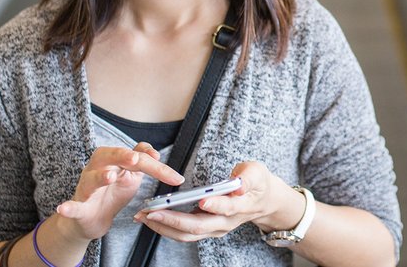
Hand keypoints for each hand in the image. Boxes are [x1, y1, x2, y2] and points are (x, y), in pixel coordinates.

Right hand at [55, 142, 184, 240]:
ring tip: (111, 177)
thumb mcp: (130, 175)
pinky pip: (72, 206)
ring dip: (100, 177)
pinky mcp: (78, 207)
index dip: (155, 165)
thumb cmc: (110, 193)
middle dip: (122, 156)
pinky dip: (68, 207)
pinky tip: (63, 208)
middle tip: (136, 159)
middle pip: (109, 157)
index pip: (135, 157)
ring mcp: (86, 187)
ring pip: (91, 179)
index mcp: (111, 159)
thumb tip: (154, 151)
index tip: (172, 174)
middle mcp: (96, 169)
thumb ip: (142, 161)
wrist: (92, 219)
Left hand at [133, 162, 292, 241]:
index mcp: (240, 206)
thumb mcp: (257, 172)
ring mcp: (215, 228)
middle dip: (172, 220)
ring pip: (187, 234)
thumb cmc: (258, 183)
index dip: (215, 205)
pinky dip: (166, 227)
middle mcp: (225, 222)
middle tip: (151, 212)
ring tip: (143, 216)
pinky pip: (184, 233)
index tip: (201, 200)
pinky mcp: (207, 229)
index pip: (226, 208)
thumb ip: (247, 177)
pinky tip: (151, 218)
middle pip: (198, 226)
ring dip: (163, 227)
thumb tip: (239, 184)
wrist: (263, 201)